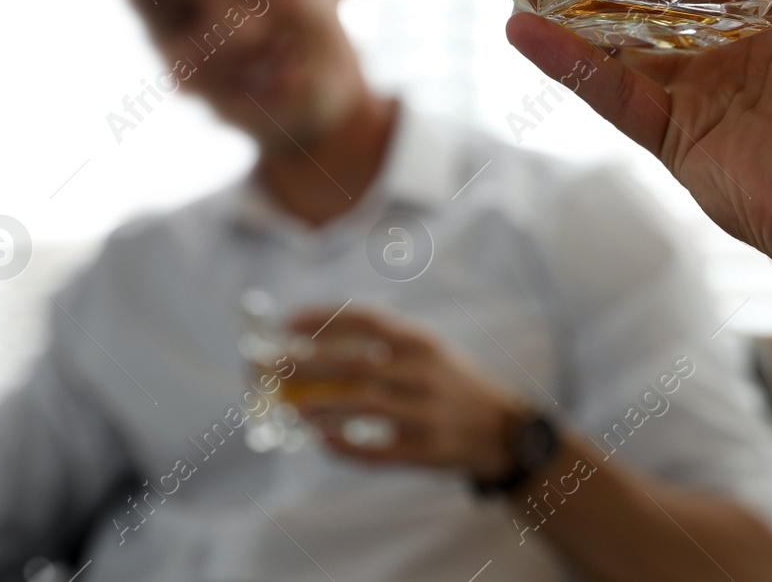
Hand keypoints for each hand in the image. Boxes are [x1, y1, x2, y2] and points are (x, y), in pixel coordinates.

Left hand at [284, 307, 525, 480]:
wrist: (501, 428)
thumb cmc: (448, 382)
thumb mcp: (427, 350)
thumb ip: (382, 344)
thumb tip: (314, 342)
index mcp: (422, 341)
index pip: (366, 321)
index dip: (323, 319)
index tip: (286, 322)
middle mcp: (425, 373)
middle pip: (355, 366)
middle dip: (306, 365)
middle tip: (270, 366)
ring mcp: (427, 413)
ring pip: (363, 409)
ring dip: (319, 409)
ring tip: (288, 409)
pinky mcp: (428, 450)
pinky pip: (379, 451)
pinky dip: (346, 447)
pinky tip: (321, 442)